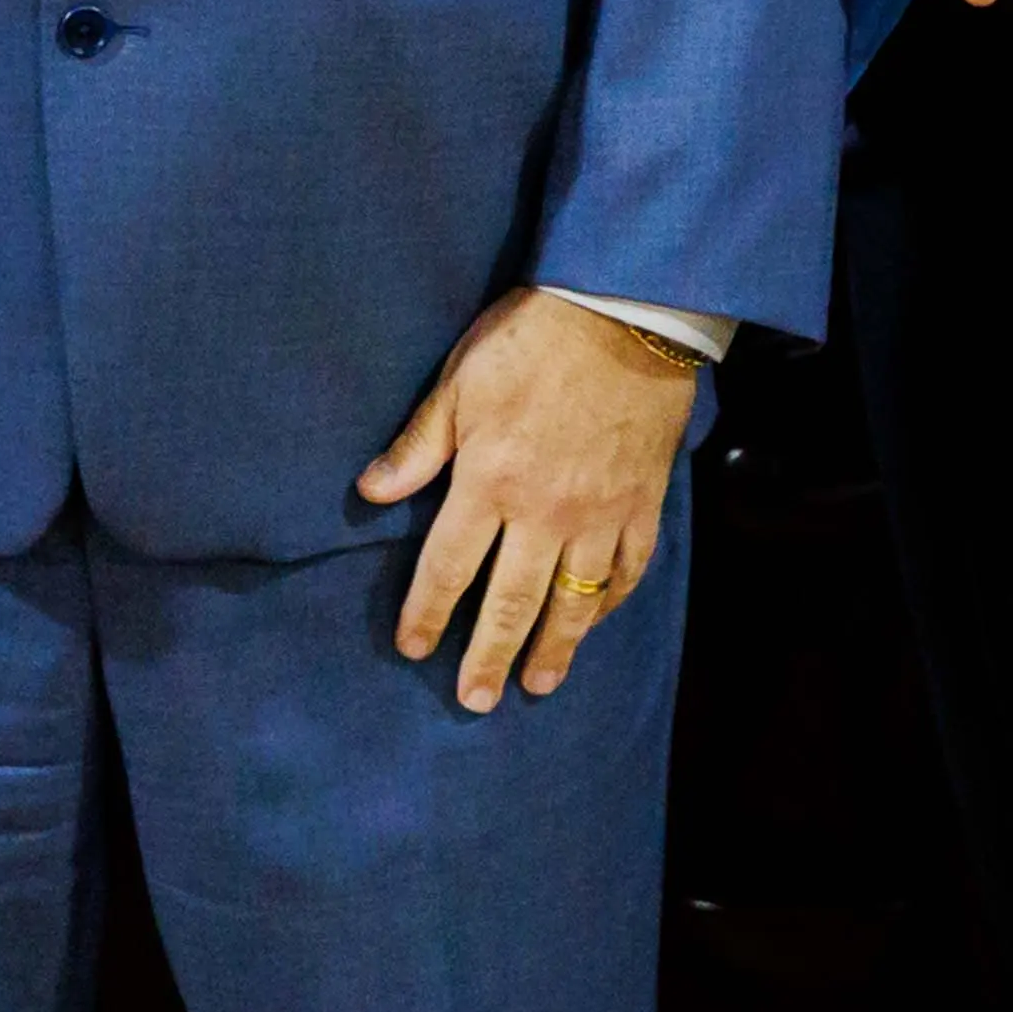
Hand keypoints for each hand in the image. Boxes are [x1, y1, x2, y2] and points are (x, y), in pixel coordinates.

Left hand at [357, 291, 699, 711]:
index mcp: (490, 481)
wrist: (627, 310)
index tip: (412, 648)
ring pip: (575, 600)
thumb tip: (370, 493)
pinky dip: (611, 603)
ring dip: (554, 648)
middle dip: (488, 655)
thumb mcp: (460, 382)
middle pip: (511, 601)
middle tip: (473, 701)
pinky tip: (595, 624)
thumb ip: (419, 445)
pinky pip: (628, 569)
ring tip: (538, 685)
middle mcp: (545, 512)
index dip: (428, 612)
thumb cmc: (533, 338)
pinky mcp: (643, 503)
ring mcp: (600, 513)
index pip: (450, 567)